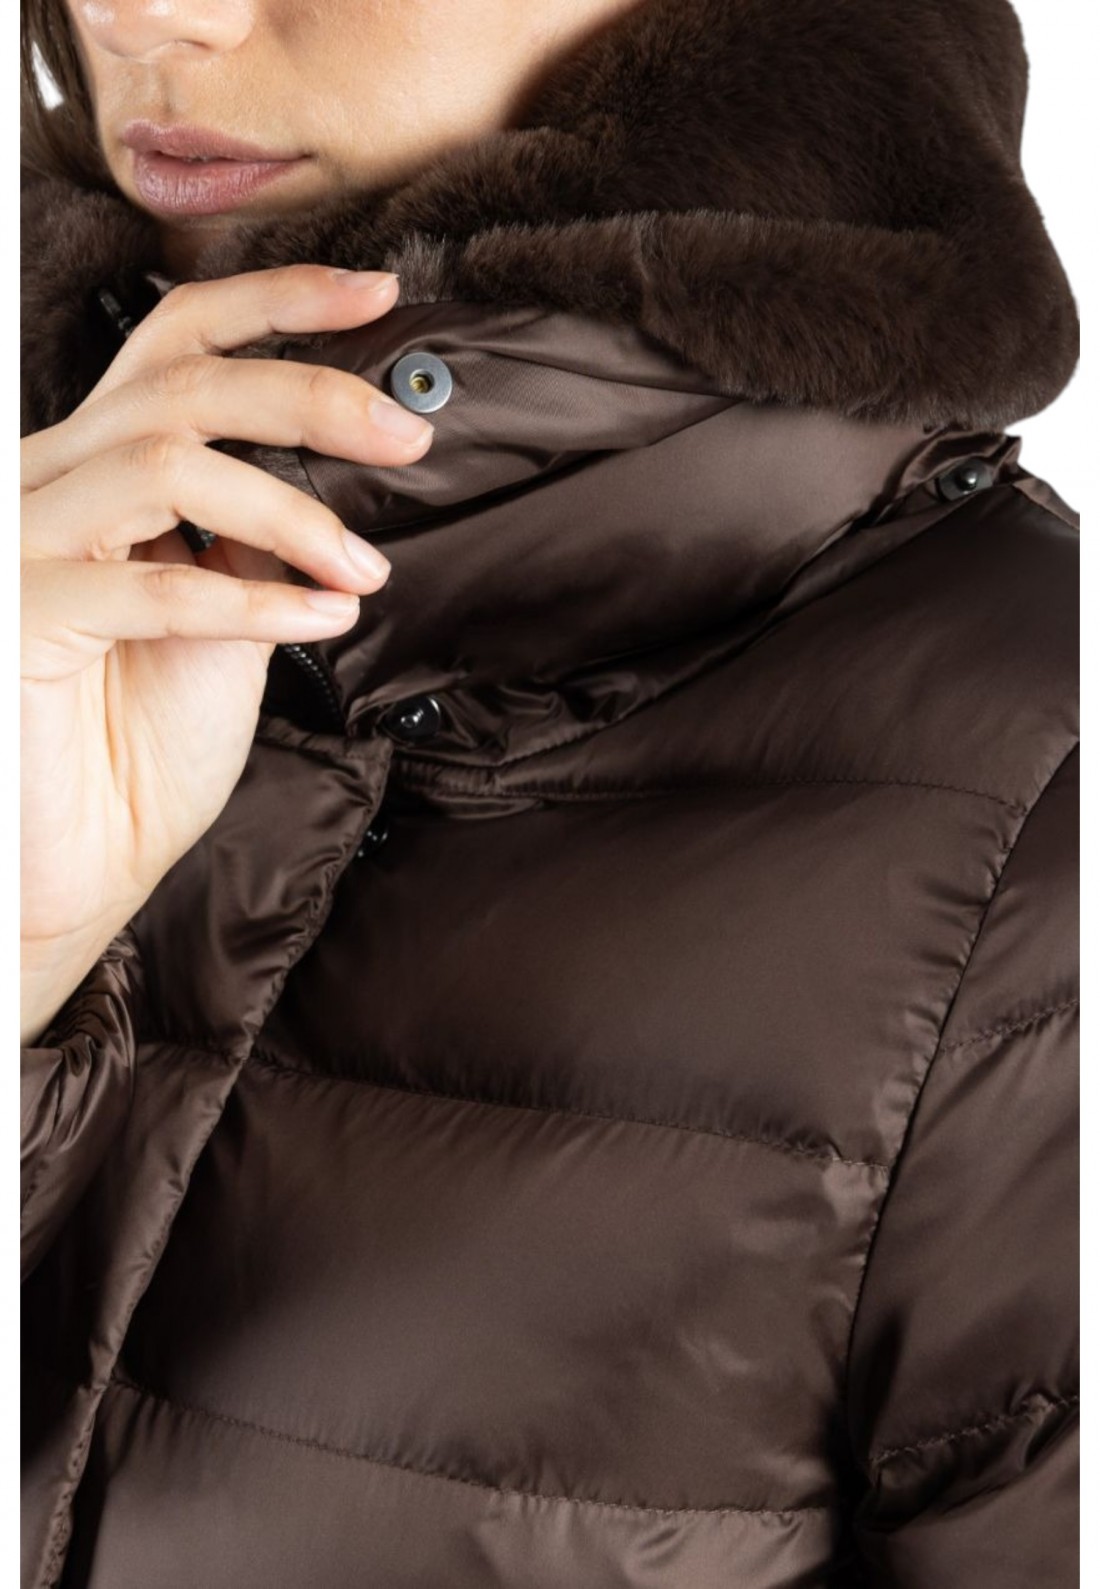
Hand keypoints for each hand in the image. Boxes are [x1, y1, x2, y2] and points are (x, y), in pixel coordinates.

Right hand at [20, 264, 431, 1042]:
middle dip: (310, 396)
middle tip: (410, 435)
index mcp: (95, 471)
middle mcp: (45, 487)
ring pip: (163, 464)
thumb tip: (330, 475)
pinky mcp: (19, 620)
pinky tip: (324, 616)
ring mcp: (20, 548)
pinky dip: (252, 598)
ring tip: (363, 564)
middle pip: (179, 385)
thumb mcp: (224, 618)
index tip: (379, 296)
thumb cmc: (148, 746)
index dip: (276, 303)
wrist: (85, 861)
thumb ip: (255, 537)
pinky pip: (149, 585)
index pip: (176, 344)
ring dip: (289, 510)